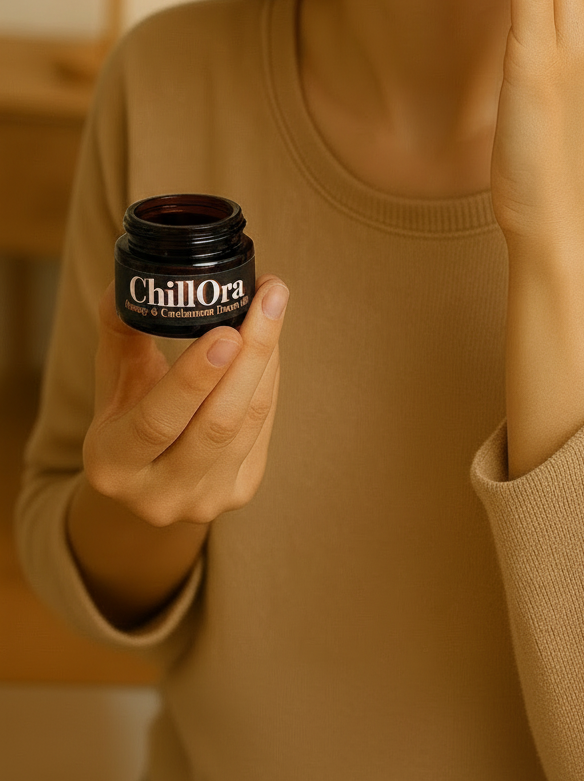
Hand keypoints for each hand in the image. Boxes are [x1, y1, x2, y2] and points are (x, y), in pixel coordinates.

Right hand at [84, 274, 288, 526]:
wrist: (146, 478)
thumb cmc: (126, 414)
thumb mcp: (113, 378)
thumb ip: (121, 331)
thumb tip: (131, 280)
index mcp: (112, 465)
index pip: (156, 422)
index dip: (194, 380)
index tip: (227, 332)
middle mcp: (159, 496)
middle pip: (217, 423)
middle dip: (251, 355)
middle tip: (268, 298)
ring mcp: (204, 500)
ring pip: (249, 422)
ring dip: (267, 358)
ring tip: (273, 302)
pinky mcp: (241, 491)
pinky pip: (265, 426)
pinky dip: (269, 377)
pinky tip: (269, 339)